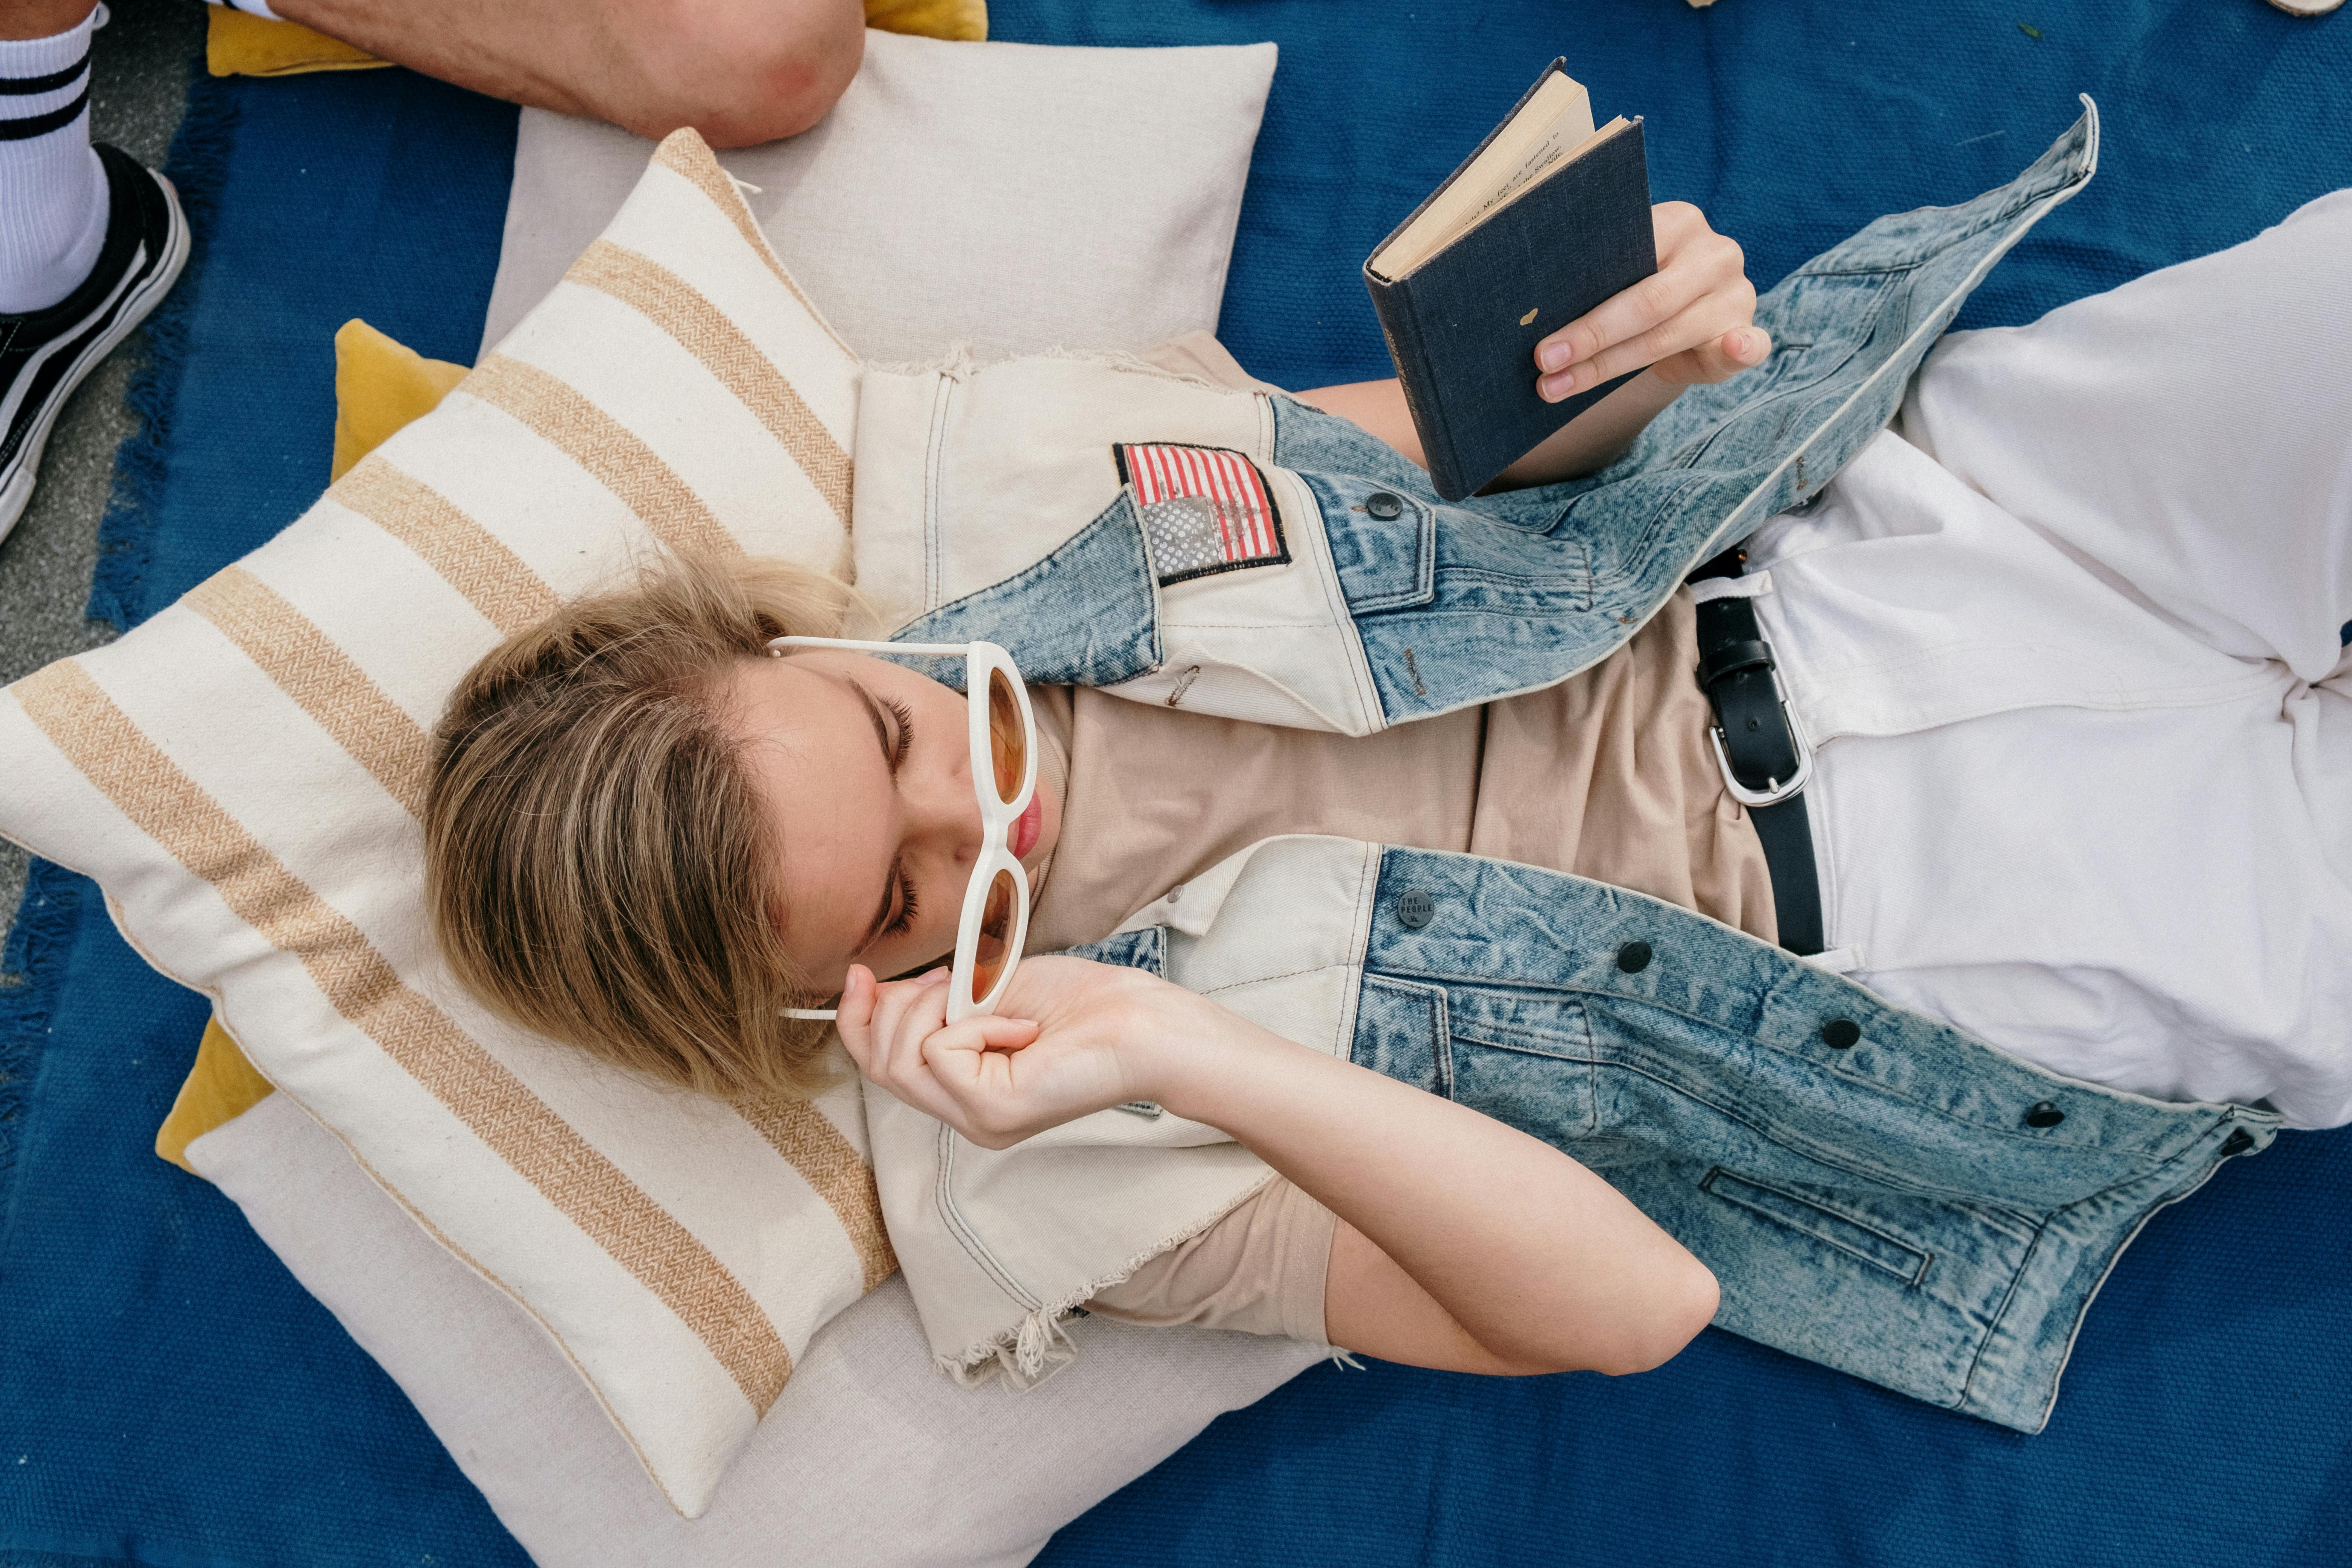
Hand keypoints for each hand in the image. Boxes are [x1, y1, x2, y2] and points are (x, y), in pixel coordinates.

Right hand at [835, 956, 1193, 1149]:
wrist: (1140, 1022)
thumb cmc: (1080, 1003)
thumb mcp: (986, 993)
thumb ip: (934, 1001)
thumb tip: (875, 990)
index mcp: (964, 1090)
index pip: (880, 1067)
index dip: (858, 1019)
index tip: (861, 974)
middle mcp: (966, 1116)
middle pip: (881, 1065)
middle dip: (896, 1007)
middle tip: (946, 979)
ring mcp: (978, 1119)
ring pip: (900, 1061)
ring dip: (928, 1009)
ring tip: (977, 995)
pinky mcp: (993, 1112)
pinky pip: (942, 1052)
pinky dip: (974, 1022)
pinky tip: (1021, 1026)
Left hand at [1533, 201, 1767, 401]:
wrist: (1683, 306)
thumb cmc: (1638, 284)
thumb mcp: (1621, 268)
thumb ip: (1598, 274)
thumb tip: (1534, 303)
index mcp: (1680, 222)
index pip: (1628, 258)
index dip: (1582, 303)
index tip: (1538, 335)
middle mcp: (1715, 253)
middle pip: (1647, 303)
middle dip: (1590, 338)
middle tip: (1544, 363)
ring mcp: (1736, 292)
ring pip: (1667, 336)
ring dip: (1607, 368)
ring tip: (1556, 387)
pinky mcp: (1746, 329)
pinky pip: (1751, 344)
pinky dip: (1743, 348)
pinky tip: (1732, 347)